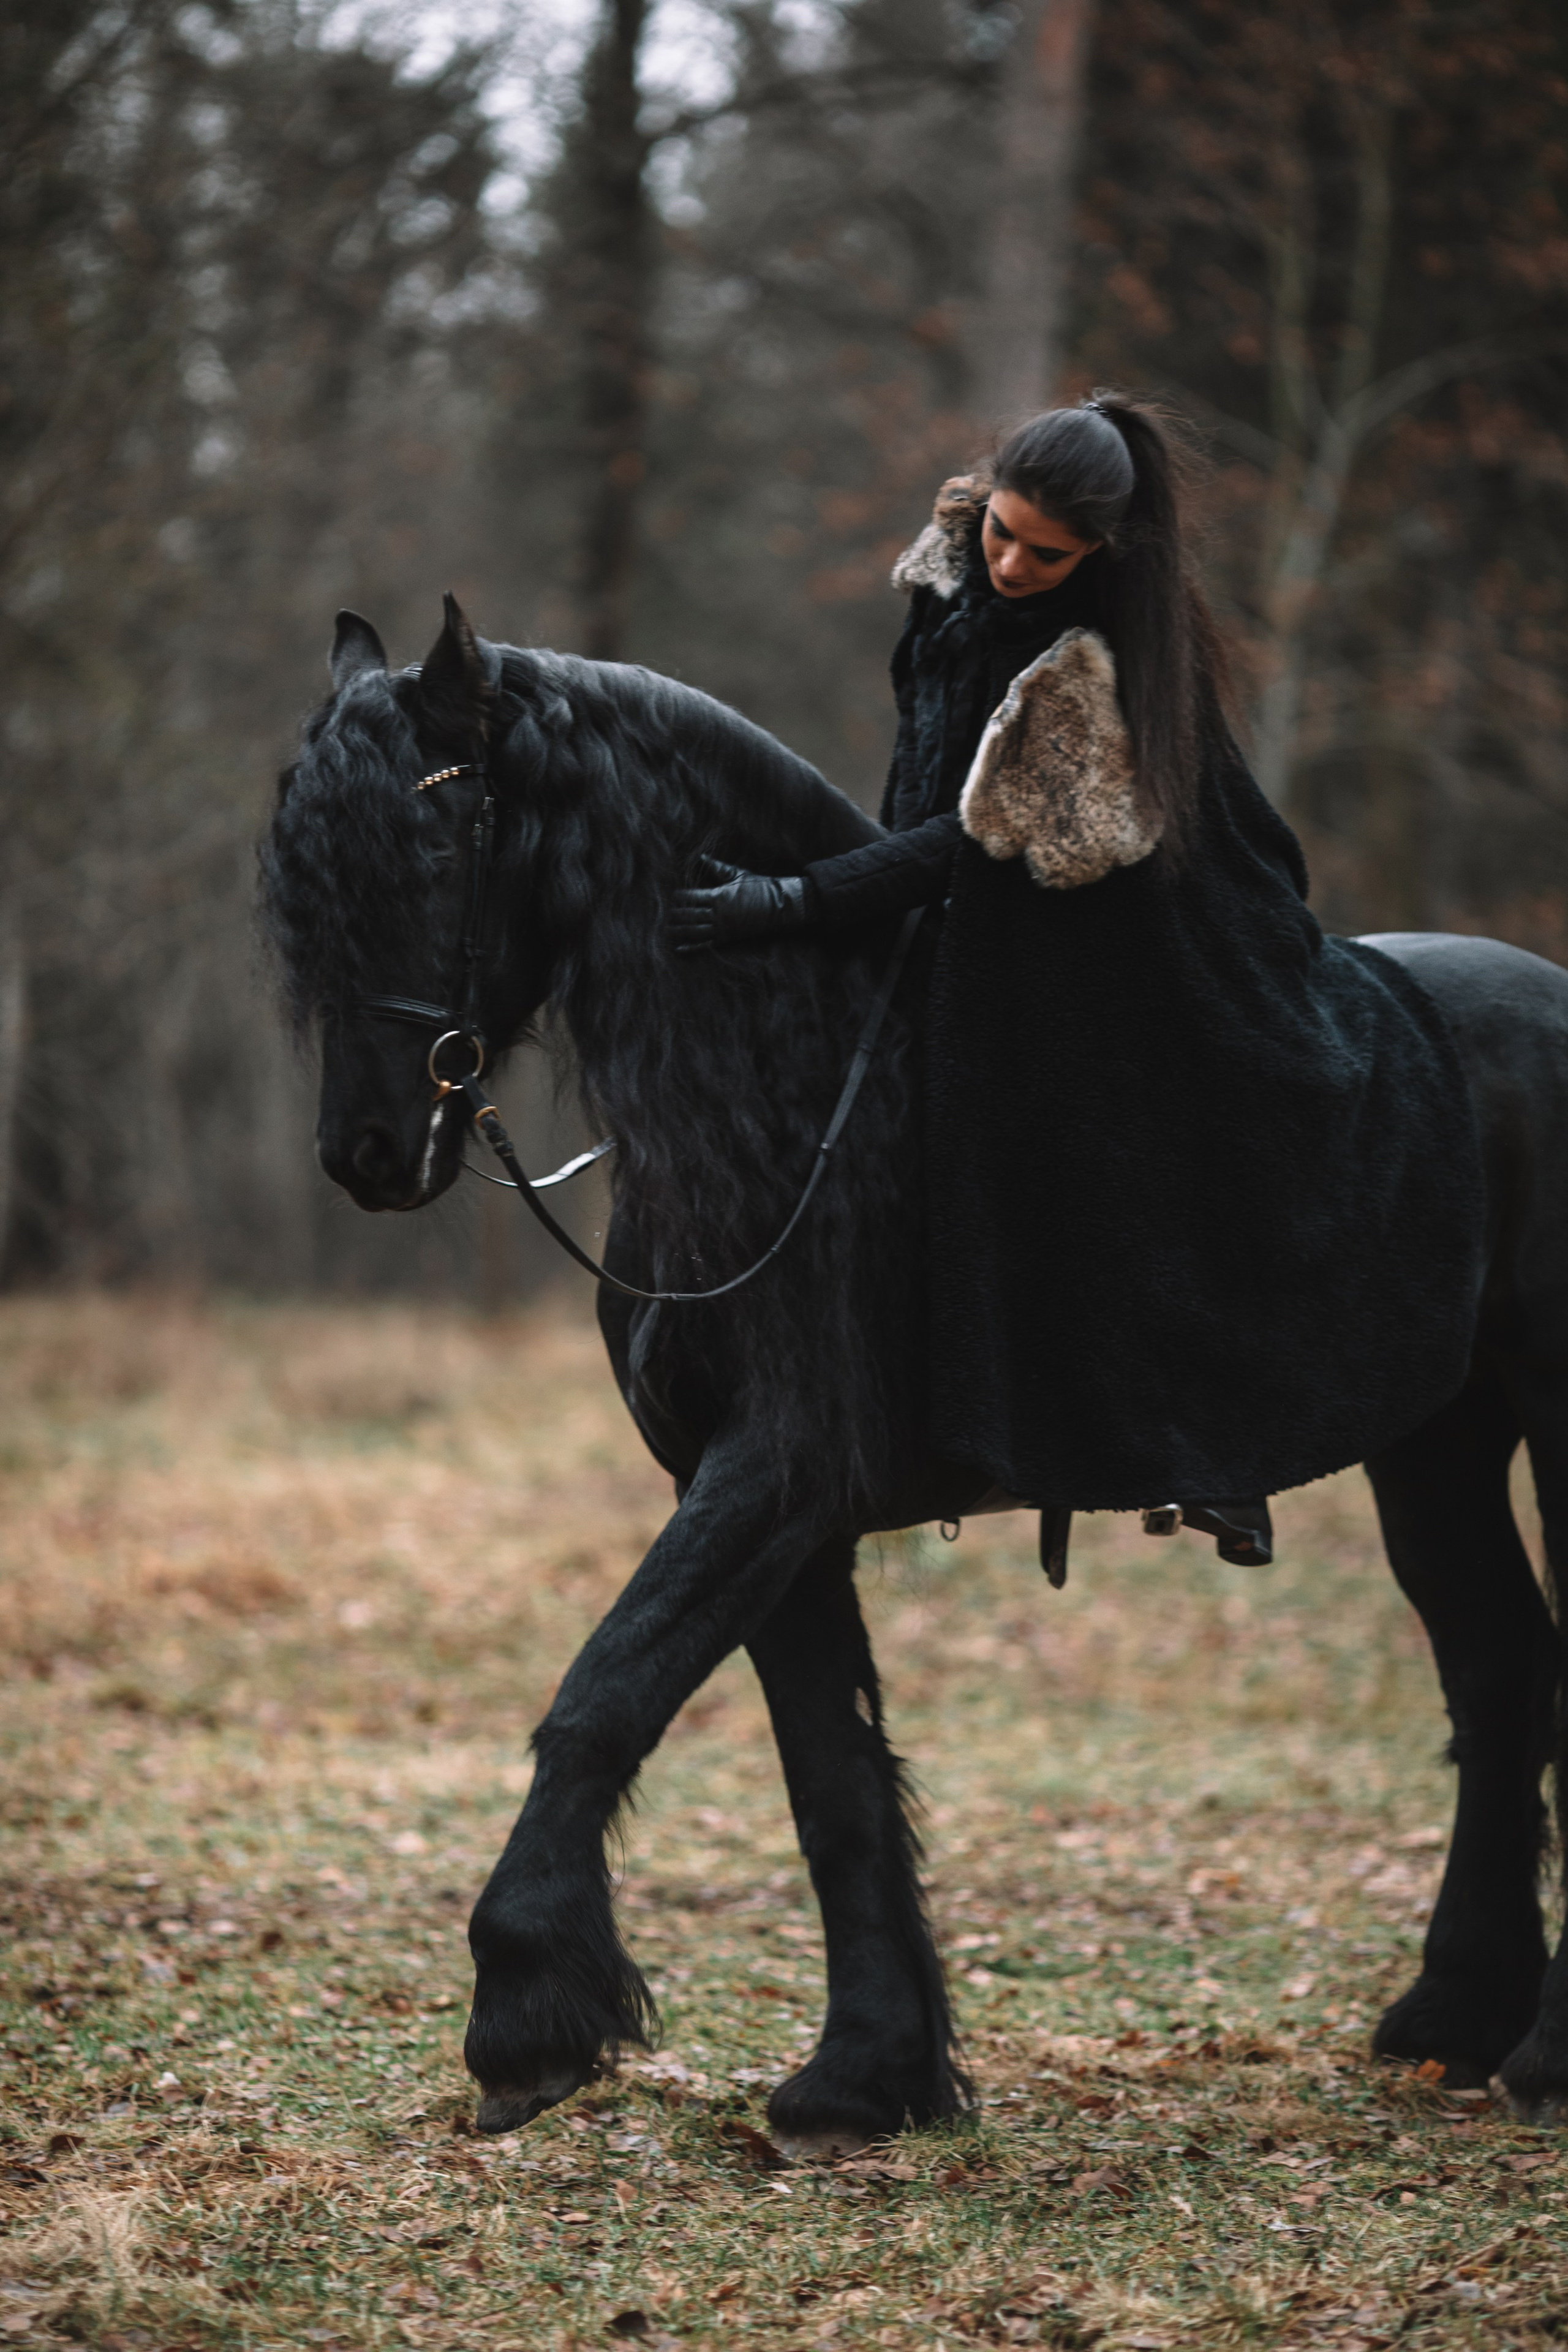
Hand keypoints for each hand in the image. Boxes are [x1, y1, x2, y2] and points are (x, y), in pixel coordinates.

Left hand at [670, 856, 809, 953]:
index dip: (680, 897)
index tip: (672, 896)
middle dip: (677, 914)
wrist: (779, 906)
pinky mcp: (727, 938)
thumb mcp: (738, 875)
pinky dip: (691, 948)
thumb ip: (718, 868)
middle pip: (690, 914)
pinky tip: (679, 949)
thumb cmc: (760, 887)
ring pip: (694, 930)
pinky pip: (705, 944)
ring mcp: (722, 928)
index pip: (692, 896)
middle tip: (666, 914)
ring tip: (667, 930)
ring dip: (679, 931)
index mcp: (719, 896)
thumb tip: (702, 857)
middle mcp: (718, 913)